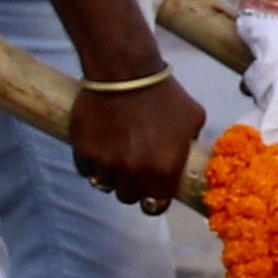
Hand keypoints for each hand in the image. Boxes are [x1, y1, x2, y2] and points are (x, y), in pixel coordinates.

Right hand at [67, 68, 206, 215]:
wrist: (125, 71)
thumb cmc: (163, 93)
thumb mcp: (193, 118)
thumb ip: (190, 144)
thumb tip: (188, 155)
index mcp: (165, 170)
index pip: (155, 206)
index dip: (152, 198)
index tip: (149, 190)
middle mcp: (135, 173)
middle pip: (128, 197)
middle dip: (130, 185)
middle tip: (130, 167)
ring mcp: (107, 165)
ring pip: (104, 185)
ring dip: (109, 175)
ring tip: (112, 156)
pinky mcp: (84, 152)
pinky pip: (86, 170)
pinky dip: (91, 162)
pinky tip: (98, 146)